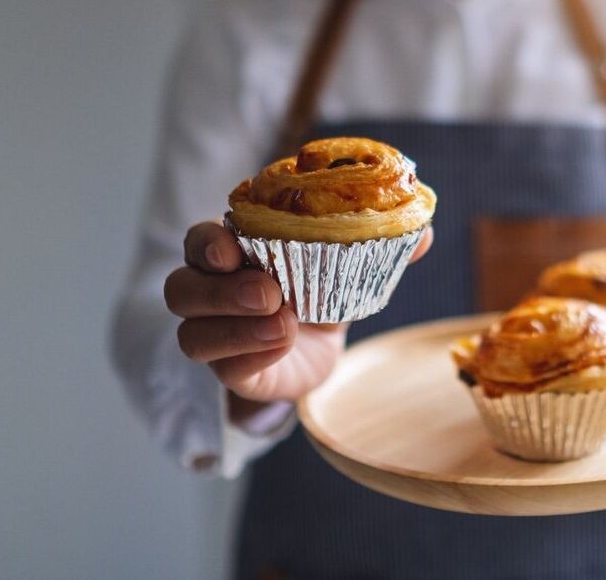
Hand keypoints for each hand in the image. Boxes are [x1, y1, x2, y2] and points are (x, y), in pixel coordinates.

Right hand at [164, 222, 432, 407]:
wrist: (319, 349)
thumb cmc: (321, 290)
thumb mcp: (348, 264)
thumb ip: (379, 246)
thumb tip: (423, 234)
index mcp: (234, 251)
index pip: (201, 240)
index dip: (209, 242)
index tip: (232, 247)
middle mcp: (212, 291)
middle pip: (182, 288)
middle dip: (220, 289)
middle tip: (269, 291)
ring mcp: (216, 335)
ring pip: (192, 334)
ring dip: (234, 329)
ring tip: (283, 324)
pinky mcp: (232, 372)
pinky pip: (225, 369)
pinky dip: (251, 357)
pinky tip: (284, 346)